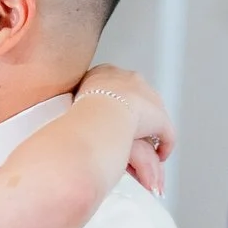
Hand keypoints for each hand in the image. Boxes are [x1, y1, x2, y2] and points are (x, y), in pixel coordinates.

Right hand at [76, 64, 174, 187]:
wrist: (97, 116)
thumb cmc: (77, 114)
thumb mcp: (67, 103)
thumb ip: (73, 106)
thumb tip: (62, 119)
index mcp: (104, 72)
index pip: (116, 83)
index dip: (116, 101)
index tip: (110, 116)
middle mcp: (129, 78)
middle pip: (138, 95)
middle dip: (137, 113)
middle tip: (130, 132)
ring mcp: (147, 97)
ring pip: (153, 114)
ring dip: (150, 130)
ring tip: (148, 147)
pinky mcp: (159, 117)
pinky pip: (165, 133)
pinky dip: (164, 144)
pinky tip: (160, 155)